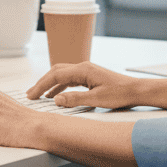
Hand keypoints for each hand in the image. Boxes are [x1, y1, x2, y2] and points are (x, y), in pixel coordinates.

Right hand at [26, 62, 140, 109]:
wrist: (135, 90)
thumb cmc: (120, 94)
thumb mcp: (96, 100)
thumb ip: (75, 99)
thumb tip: (55, 100)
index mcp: (83, 70)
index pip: (55, 75)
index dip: (41, 85)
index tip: (31, 95)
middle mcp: (83, 67)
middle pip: (56, 71)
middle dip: (42, 83)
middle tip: (30, 94)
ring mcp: (86, 71)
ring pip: (62, 75)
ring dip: (50, 84)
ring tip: (39, 95)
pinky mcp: (90, 77)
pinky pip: (70, 79)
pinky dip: (60, 86)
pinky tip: (56, 95)